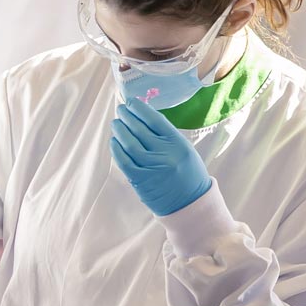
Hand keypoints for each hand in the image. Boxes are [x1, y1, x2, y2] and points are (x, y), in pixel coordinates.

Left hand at [109, 97, 212, 216]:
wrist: (190, 203)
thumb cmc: (187, 173)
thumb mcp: (184, 149)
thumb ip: (166, 134)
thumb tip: (142, 115)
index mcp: (178, 144)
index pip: (154, 119)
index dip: (140, 108)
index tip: (131, 102)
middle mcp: (165, 154)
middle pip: (139, 129)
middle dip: (127, 116)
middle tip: (121, 110)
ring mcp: (151, 168)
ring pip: (129, 143)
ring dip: (119, 130)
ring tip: (116, 123)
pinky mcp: (140, 180)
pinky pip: (123, 160)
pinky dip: (116, 149)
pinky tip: (114, 141)